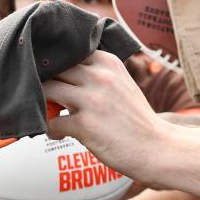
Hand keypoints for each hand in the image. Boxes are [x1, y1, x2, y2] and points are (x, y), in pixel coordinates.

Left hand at [44, 51, 164, 182]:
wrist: (157, 148)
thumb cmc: (134, 118)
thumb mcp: (119, 83)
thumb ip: (93, 73)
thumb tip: (55, 71)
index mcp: (108, 62)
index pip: (67, 50)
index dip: (52, 63)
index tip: (48, 75)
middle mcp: (100, 76)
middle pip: (52, 68)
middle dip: (42, 82)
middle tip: (45, 97)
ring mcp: (92, 100)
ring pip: (46, 90)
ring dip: (42, 104)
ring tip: (50, 115)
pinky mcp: (85, 124)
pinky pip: (50, 122)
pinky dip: (50, 130)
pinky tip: (59, 134)